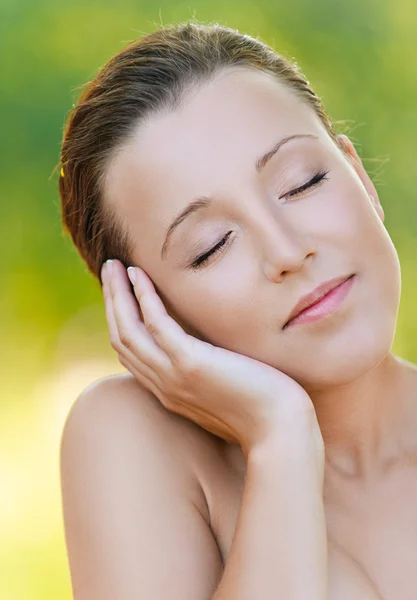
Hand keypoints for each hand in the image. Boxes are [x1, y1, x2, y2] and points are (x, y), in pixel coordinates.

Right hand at [101, 259, 321, 456]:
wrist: (280, 430)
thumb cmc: (263, 410)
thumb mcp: (225, 389)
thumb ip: (207, 372)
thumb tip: (212, 352)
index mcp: (170, 391)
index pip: (131, 353)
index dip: (121, 320)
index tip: (121, 293)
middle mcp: (163, 385)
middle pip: (121, 338)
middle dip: (112, 301)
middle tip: (110, 270)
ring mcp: (174, 376)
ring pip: (128, 330)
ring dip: (117, 294)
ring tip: (114, 265)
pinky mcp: (191, 364)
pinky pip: (156, 324)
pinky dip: (143, 296)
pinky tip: (140, 275)